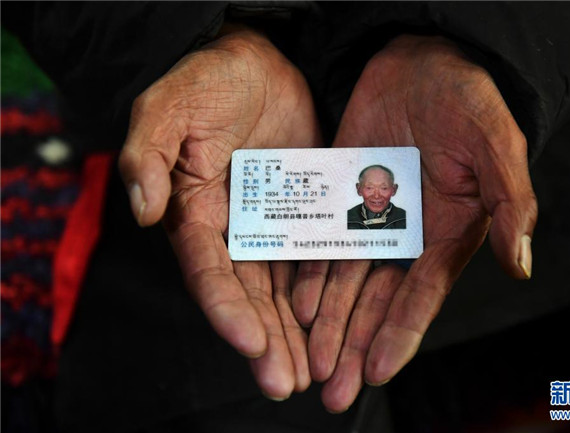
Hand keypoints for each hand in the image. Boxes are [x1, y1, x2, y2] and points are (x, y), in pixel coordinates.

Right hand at [118, 25, 319, 399]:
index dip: (227, 308)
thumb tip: (142, 210)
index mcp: (195, 214)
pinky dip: (323, 295)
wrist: (256, 63)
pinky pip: (314, 259)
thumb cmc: (207, 82)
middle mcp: (232, 231)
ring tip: (315, 374)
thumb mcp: (166, 109)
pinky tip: (338, 325)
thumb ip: (147, 157)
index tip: (251, 341)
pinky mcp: (304, 213)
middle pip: (249, 295)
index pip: (209, 271)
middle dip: (267, 341)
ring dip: (296, 334)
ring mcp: (271, 225)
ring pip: (283, 290)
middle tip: (287, 383)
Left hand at [294, 35, 537, 411]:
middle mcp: (405, 237)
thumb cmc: (469, 103)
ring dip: (326, 324)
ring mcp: (369, 220)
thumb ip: (511, 204)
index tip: (376, 372)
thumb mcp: (497, 148)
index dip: (399, 335)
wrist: (424, 62)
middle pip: (376, 303)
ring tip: (306, 361)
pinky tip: (294, 306)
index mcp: (445, 235)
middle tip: (330, 391)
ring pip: (345, 282)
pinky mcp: (339, 198)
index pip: (420, 296)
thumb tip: (521, 265)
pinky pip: (321, 243)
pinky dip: (308, 275)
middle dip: (353, 346)